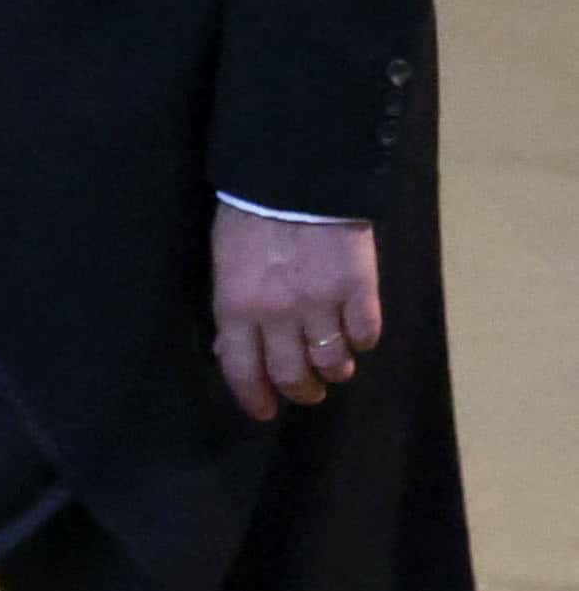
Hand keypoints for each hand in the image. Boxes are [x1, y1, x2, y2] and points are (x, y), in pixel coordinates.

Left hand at [209, 207, 380, 422]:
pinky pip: (366, 333)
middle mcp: (278, 316)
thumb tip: (238, 348)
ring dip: (334, 371)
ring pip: (332, 362)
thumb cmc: (249, 218)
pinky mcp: (360, 289)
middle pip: (291, 374)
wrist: (295, 179)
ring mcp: (322, 304)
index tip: (266, 412)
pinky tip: (358, 336)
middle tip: (307, 394)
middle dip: (300, 392)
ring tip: (335, 368)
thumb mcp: (225, 266)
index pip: (242, 370)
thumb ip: (233, 309)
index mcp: (237, 309)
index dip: (254, 397)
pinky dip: (362, 341)